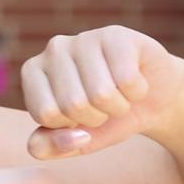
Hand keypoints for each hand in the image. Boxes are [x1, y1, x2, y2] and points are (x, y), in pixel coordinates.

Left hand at [20, 26, 183, 159]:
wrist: (151, 98)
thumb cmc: (105, 118)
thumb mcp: (71, 141)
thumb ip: (49, 148)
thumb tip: (74, 137)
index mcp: (32, 72)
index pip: (46, 114)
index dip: (69, 126)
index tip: (77, 116)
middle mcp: (54, 48)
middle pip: (73, 104)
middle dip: (96, 117)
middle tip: (103, 105)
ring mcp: (85, 37)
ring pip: (101, 93)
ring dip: (118, 106)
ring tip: (119, 93)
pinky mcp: (117, 34)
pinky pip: (127, 81)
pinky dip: (137, 92)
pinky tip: (135, 80)